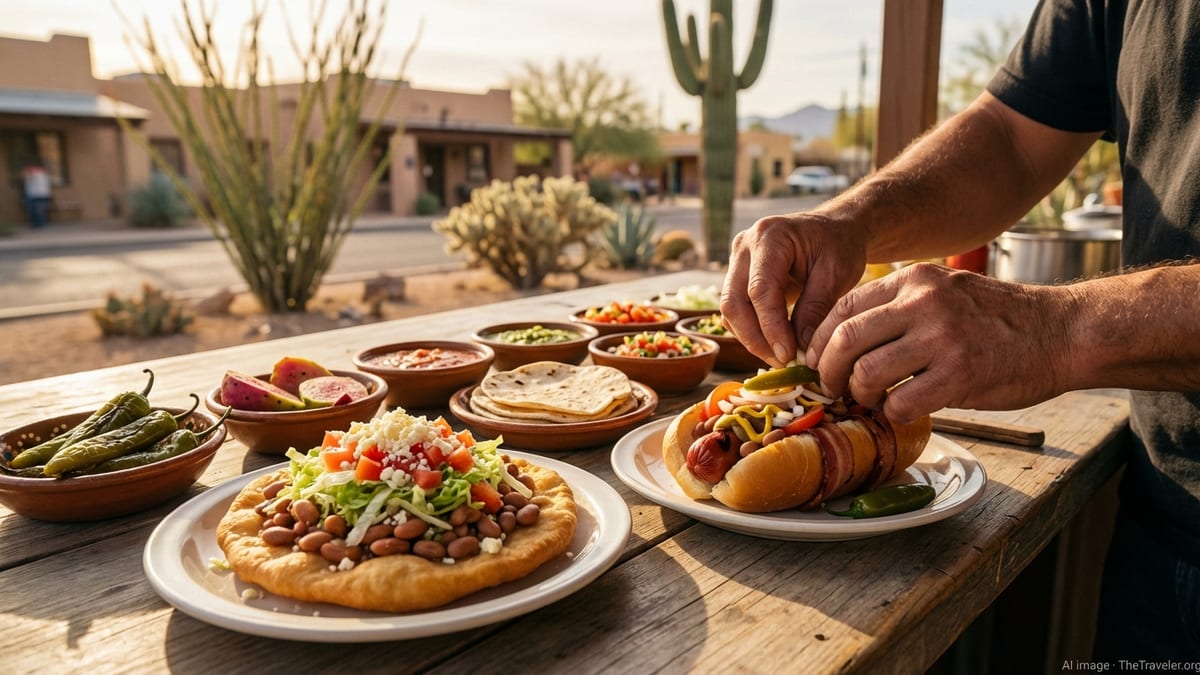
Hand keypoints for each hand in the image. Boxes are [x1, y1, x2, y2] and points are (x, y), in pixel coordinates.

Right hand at [721, 212, 866, 366]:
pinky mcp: (737, 276)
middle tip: (782, 363)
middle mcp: (744, 246)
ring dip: (751, 338)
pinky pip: (735, 310)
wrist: (834, 229)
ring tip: (781, 358)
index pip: (759, 290)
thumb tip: (801, 349)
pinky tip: (774, 344)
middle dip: (755, 338)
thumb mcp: (837, 273)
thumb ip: (816, 308)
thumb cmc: (839, 245)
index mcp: (769, 237)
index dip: (770, 327)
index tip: (788, 355)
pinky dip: (750, 331)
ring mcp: (736, 261)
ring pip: (729, 310)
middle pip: (733, 302)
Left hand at [806, 263, 1071, 422]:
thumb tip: (844, 339)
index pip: (843, 307)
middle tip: (832, 388)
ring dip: (860, 394)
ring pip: (867, 373)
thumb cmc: (999, 319)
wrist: (1062, 332)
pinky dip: (893, 413)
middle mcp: (925, 303)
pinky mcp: (960, 376)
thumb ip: (901, 306)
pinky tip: (904, 410)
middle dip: (828, 371)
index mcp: (916, 280)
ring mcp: (943, 339)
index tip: (816, 360)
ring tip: (871, 400)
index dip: (820, 339)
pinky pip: (901, 402)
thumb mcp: (946, 291)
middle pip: (845, 339)